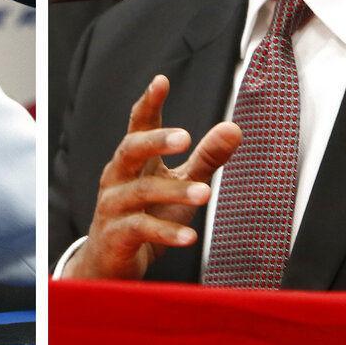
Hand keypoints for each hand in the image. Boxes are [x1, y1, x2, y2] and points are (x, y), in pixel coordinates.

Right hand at [64, 75, 241, 279]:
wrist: (111, 263)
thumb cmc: (148, 214)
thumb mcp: (181, 183)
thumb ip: (205, 157)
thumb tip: (235, 128)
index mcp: (133, 159)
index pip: (138, 124)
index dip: (149, 102)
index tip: (161, 81)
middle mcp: (117, 176)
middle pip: (131, 149)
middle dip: (156, 140)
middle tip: (186, 137)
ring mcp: (113, 205)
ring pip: (141, 191)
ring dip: (174, 191)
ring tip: (206, 194)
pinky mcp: (116, 235)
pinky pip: (140, 229)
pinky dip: (166, 232)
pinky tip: (190, 237)